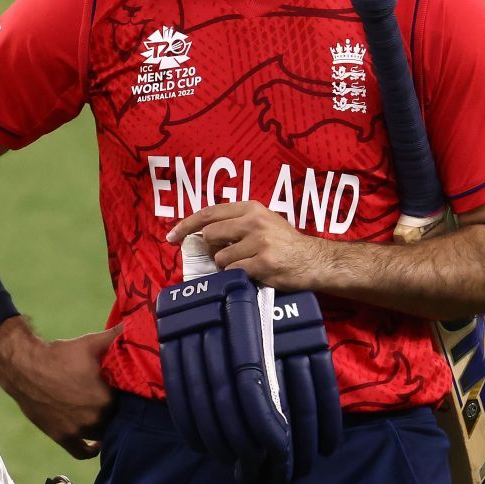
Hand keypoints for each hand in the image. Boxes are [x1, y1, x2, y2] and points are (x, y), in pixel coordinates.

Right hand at [0, 320, 119, 460]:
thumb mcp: (91, 343)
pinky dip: (92, 449)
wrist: (23, 367)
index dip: (131, 397)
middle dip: (119, 410)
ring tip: (108, 415)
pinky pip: (82, 452)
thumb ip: (117, 337)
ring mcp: (79, 430)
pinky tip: (97, 444)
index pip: (130, 404)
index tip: (129, 390)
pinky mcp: (63, 437)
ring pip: (103, 434)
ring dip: (107, 426)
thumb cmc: (60, 354)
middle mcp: (95, 418)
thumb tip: (135, 324)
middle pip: (117, 420)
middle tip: (117, 400)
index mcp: (107, 398)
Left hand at [168, 201, 333, 290]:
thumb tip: (200, 233)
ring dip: (227, 266)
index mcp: (250, 208)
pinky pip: (234, 272)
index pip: (208, 213)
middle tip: (225, 256)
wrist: (313, 260)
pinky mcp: (262, 264)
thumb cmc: (284, 242)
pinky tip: (253, 273)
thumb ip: (234, 222)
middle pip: (209, 235)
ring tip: (246, 264)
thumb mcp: (262, 221)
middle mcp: (253, 222)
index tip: (171, 237)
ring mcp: (259, 243)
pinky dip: (238, 276)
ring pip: (220, 258)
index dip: (186, 225)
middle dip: (211, 250)